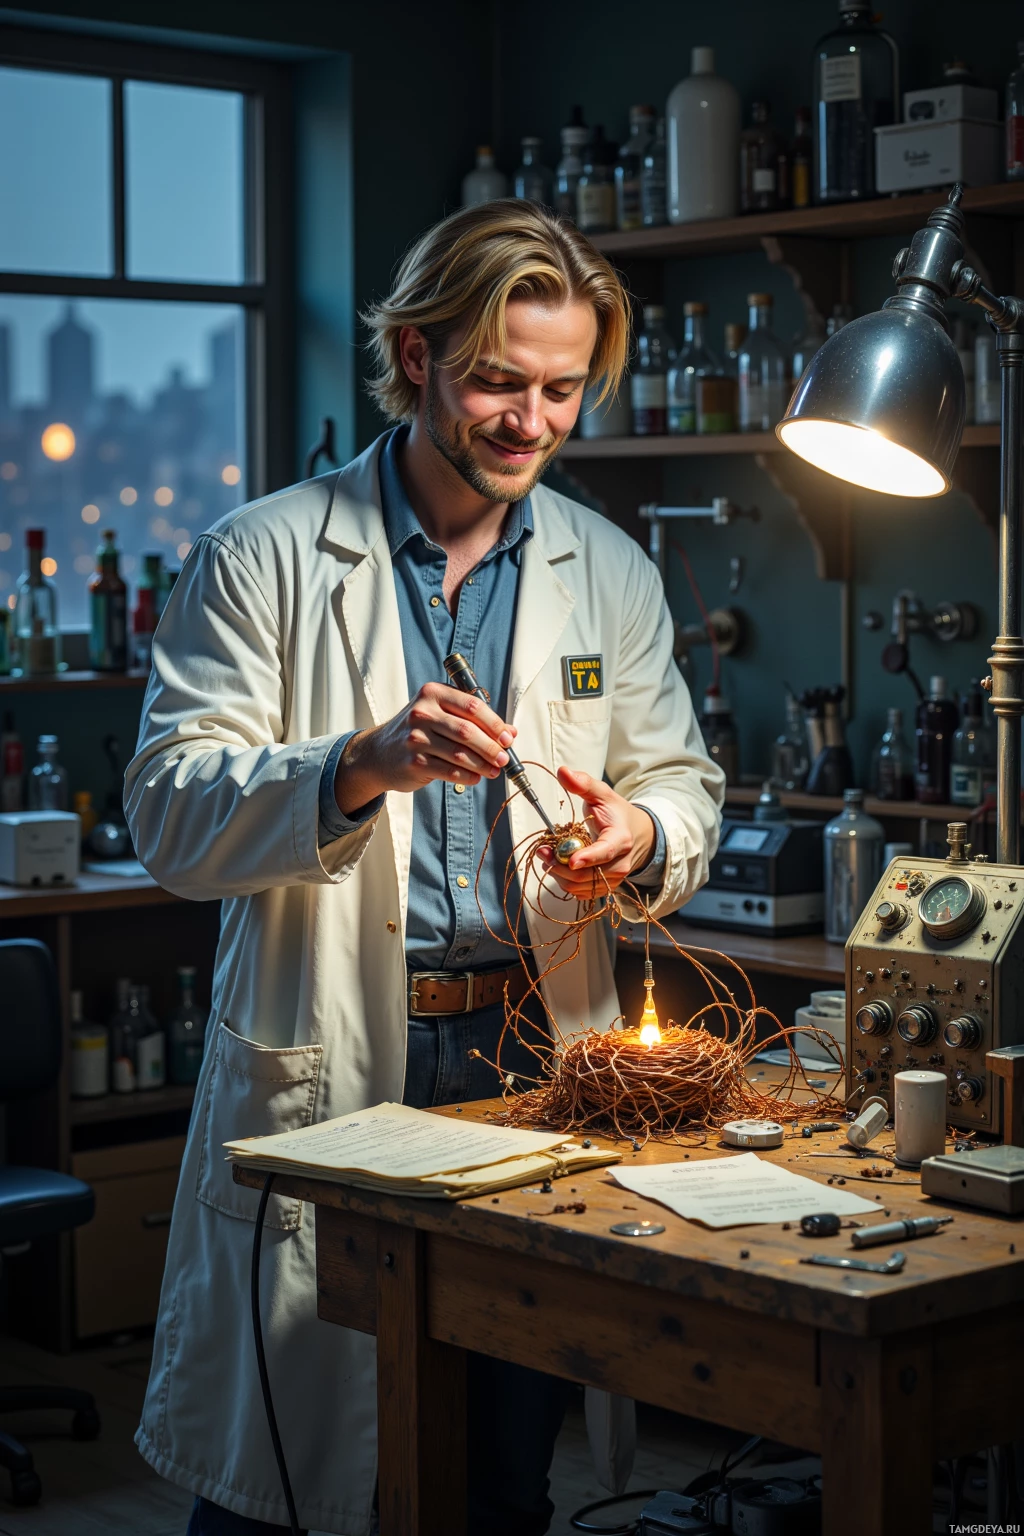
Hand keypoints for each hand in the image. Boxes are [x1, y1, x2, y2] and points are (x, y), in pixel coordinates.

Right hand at [334, 683, 516, 813]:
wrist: (379, 752)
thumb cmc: (418, 730)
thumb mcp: (441, 715)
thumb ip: (474, 720)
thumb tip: (510, 733)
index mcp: (432, 693)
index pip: (472, 705)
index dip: (495, 723)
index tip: (507, 738)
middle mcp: (422, 713)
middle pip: (468, 731)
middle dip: (491, 747)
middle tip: (504, 758)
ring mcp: (416, 738)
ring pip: (460, 753)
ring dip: (483, 764)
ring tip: (494, 770)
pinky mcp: (414, 761)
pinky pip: (449, 770)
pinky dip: (468, 776)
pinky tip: (477, 777)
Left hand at [538, 766, 654, 899]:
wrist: (636, 835)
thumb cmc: (616, 813)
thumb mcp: (602, 794)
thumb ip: (583, 784)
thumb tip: (563, 772)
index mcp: (621, 839)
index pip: (605, 852)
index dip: (588, 858)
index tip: (571, 860)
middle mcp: (620, 863)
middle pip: (587, 874)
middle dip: (560, 865)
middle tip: (542, 851)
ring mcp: (613, 879)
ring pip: (581, 886)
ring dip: (558, 874)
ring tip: (546, 856)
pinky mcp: (605, 888)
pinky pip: (580, 892)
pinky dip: (564, 882)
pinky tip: (558, 866)